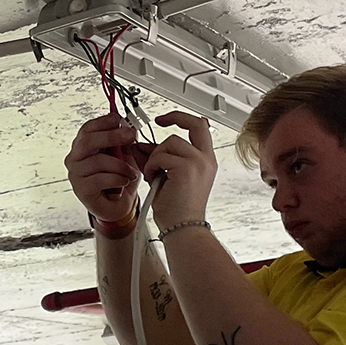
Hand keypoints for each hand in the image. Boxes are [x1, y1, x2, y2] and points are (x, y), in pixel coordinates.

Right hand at [65, 113, 142, 224]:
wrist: (118, 208)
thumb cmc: (119, 181)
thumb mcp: (125, 157)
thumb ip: (124, 142)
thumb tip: (128, 127)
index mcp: (82, 147)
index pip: (87, 129)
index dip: (103, 122)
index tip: (120, 120)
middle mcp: (74, 159)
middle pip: (88, 141)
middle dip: (111, 136)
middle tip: (130, 136)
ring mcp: (75, 175)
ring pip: (98, 161)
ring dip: (120, 165)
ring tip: (131, 173)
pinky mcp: (81, 190)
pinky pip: (100, 179)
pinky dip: (117, 179)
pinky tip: (124, 182)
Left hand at [145, 111, 216, 228]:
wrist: (181, 227)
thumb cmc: (175, 208)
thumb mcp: (165, 176)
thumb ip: (156, 158)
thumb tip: (139, 144)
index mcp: (205, 160)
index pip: (200, 128)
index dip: (182, 118)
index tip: (165, 120)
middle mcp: (206, 159)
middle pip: (194, 124)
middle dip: (174, 117)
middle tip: (158, 121)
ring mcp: (198, 162)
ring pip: (169, 142)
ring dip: (155, 156)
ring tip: (153, 174)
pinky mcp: (186, 168)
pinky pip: (160, 156)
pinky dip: (151, 166)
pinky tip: (153, 179)